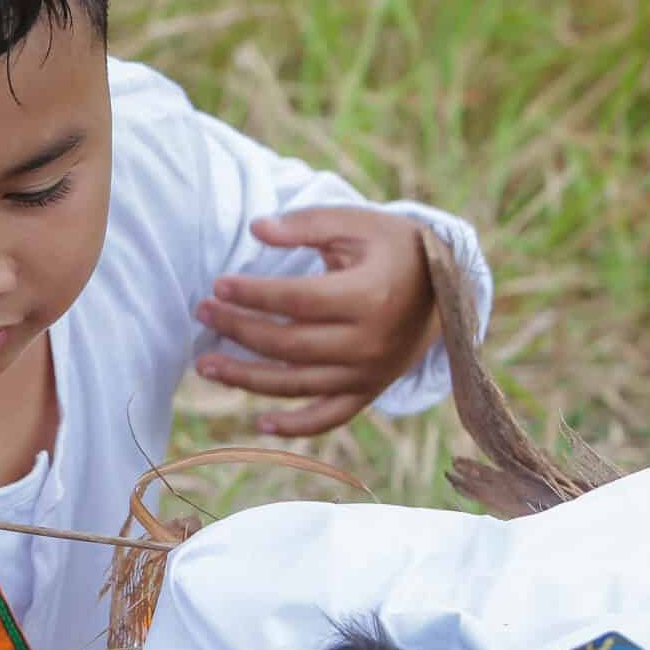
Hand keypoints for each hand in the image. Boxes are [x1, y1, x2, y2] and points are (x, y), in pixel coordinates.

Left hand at [194, 207, 437, 435]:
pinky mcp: (369, 391)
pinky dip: (295, 426)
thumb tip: (256, 229)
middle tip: (202, 314)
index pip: (296, 301)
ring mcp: (369, 373)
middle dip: (238, 330)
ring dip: (246, 379)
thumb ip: (306, 225)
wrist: (447, 288)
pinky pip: (328, 417)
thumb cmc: (394, 248)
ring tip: (206, 366)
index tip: (218, 286)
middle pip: (288, 345)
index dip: (253, 295)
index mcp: (368, 296)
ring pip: (297, 384)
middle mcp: (369, 342)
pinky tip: (259, 424)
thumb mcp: (356, 223)